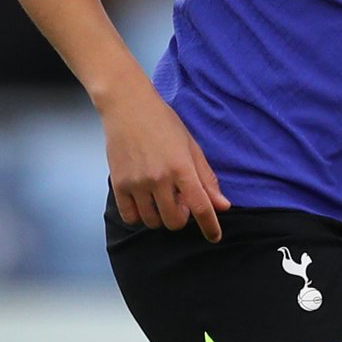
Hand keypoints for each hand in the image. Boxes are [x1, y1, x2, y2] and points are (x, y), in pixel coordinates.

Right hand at [99, 74, 229, 241]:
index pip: (201, 207)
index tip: (214, 237)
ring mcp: (137, 182)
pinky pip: (130, 216)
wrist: (127, 105)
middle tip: (178, 201)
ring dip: (160, 217)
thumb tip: (223, 206)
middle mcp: (159, 178)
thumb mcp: (191, 146)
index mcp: (182, 167)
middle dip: (180, 218)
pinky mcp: (118, 183)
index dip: (210, 226)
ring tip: (159, 198)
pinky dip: (139, 215)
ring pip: (152, 221)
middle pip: (174, 221)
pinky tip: (143, 201)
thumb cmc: (163, 122)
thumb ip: (206, 178)